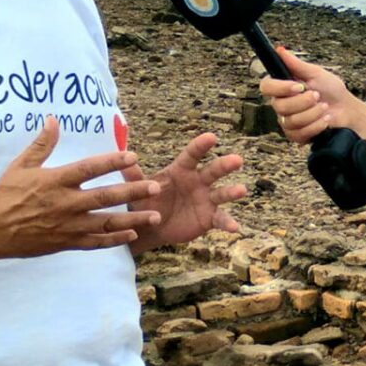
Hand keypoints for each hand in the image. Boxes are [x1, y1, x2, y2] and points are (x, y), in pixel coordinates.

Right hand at [0, 117, 161, 255]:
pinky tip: (132, 235)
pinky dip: (114, 240)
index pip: (89, 168)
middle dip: (133, 192)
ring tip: (155, 215)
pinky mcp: (67, 242)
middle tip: (156, 188)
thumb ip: (41, 144)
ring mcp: (68, 225)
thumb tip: (54, 119)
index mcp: (56, 181)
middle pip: (105, 196)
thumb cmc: (6, 194)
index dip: (111, 161)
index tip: (132, 156)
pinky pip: (95, 242)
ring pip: (106, 222)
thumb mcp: (21, 165)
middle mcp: (66, 203)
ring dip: (133, 219)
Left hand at [124, 133, 245, 248]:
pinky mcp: (209, 218)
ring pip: (222, 193)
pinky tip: (235, 227)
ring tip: (241, 190)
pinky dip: (228, 223)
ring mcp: (206, 199)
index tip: (212, 137)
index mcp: (181, 170)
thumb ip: (134, 177)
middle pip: (213, 171)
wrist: (152, 227)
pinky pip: (220, 219)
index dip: (201, 146)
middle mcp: (198, 182)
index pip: (192, 155)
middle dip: (225, 165)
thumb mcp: (139, 191)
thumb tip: (124, 159)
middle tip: (237, 160)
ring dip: (232, 192)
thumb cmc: (147, 201)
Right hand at [256, 45, 365, 144]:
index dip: (280, 88)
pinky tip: (324, 120)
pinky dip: (315, 126)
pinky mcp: (296, 135)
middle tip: (317, 96)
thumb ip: (296, 64)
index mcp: (283, 88)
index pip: (266, 86)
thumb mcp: (315, 73)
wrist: (346, 110)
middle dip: (303, 102)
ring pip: (290, 121)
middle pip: (279, 106)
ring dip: (312, 113)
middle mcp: (281, 105)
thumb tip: (280, 50)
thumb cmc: (331, 90)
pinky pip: (299, 133)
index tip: (298, 86)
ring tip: (324, 107)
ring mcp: (287, 122)